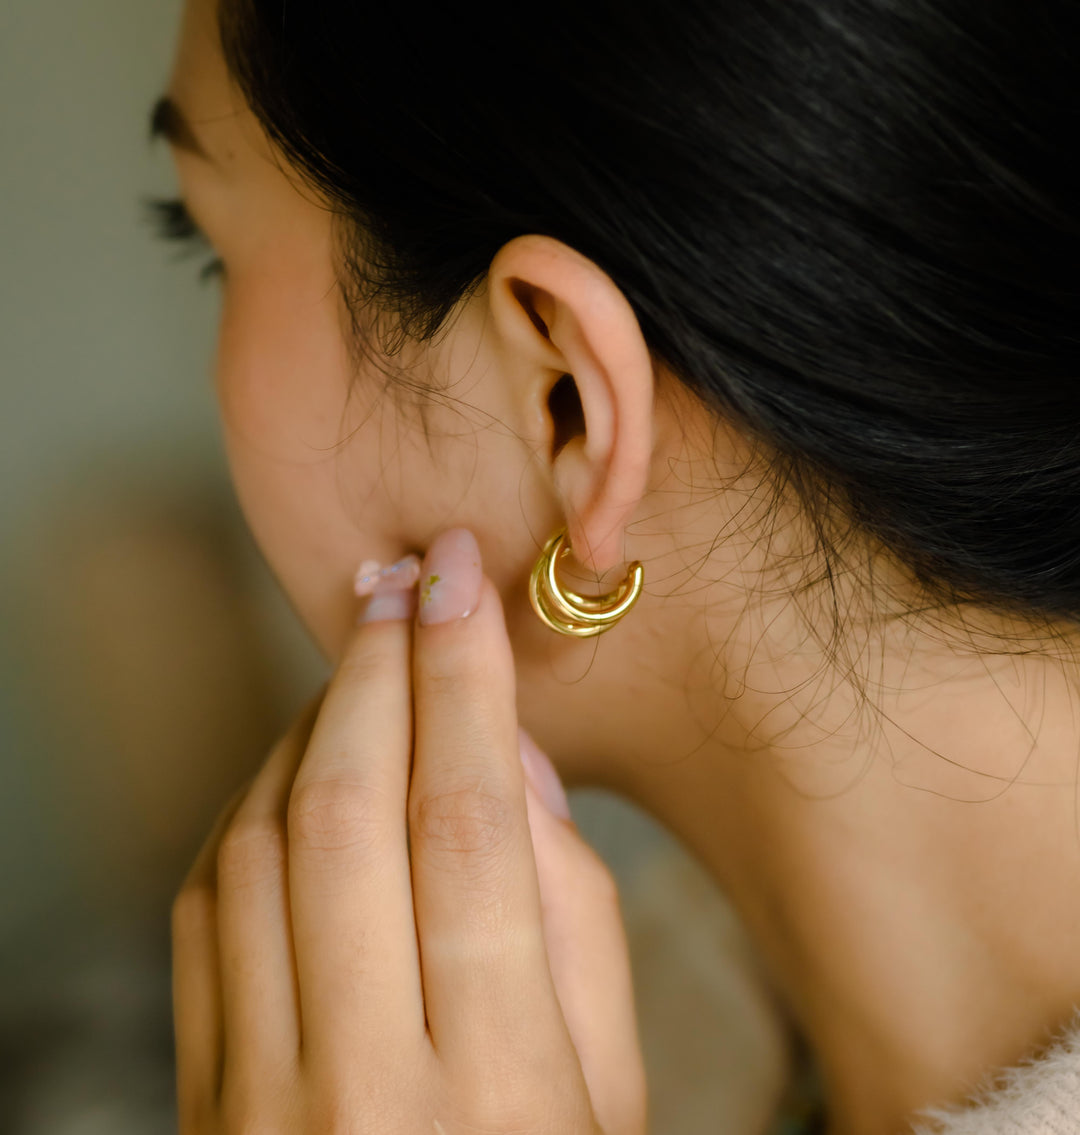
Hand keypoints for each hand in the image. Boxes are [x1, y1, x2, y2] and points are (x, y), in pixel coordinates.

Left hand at [170, 527, 648, 1133]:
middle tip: (402, 580)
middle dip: (379, 668)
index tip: (461, 581)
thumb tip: (514, 757)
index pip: (470, 824)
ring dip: (312, 725)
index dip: (464, 679)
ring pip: (262, 844)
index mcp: (501, 1089)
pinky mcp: (200, 1099)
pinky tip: (301, 764)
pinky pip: (204, 910)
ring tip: (362, 660)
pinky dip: (251, 807)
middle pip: (354, 813)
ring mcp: (259, 1100)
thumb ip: (574, 919)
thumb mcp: (613, 1090)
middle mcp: (364, 1089)